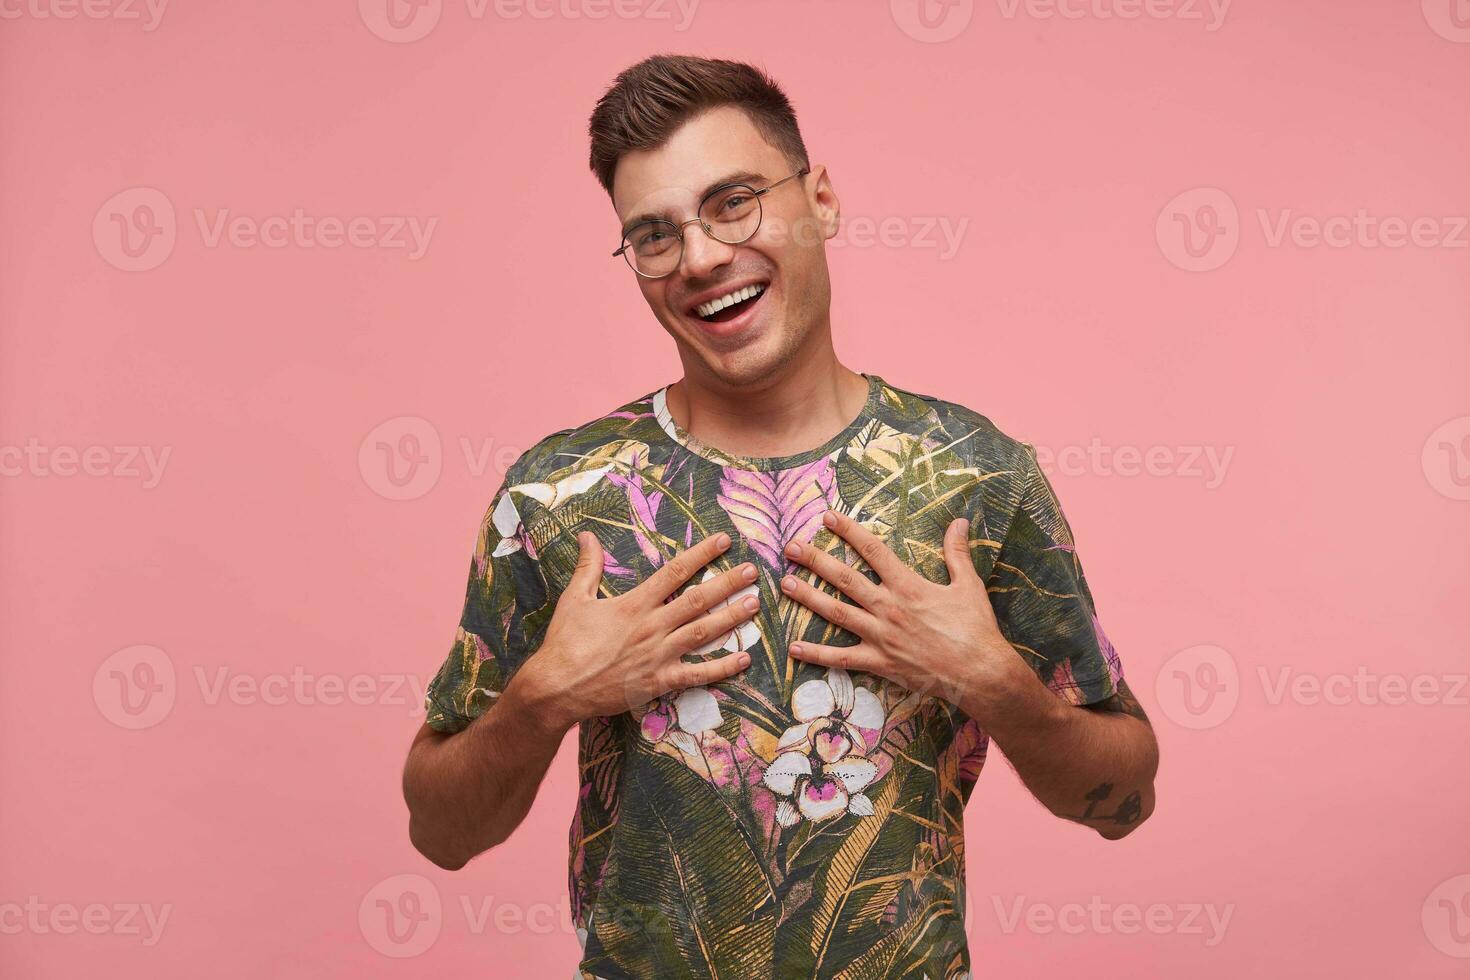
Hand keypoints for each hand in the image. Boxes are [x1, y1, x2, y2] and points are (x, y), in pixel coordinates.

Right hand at [516, 530, 758, 729]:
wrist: (556, 688)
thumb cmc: (564, 643)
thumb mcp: (575, 599)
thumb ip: (588, 566)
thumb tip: (588, 535)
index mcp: (634, 604)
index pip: (675, 572)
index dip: (702, 555)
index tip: (724, 541)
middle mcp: (652, 627)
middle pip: (698, 600)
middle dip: (728, 583)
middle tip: (753, 572)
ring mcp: (658, 656)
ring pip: (703, 633)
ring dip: (731, 618)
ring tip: (754, 604)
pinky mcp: (659, 682)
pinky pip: (697, 675)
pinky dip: (722, 668)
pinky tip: (744, 659)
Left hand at [781, 509, 1034, 723]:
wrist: (980, 672)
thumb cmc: (975, 628)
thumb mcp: (968, 585)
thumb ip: (957, 552)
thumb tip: (960, 521)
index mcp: (908, 586)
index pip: (873, 551)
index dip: (849, 532)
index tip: (828, 517)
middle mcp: (888, 608)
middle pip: (845, 579)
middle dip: (815, 560)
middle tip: (790, 547)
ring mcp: (880, 636)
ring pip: (836, 613)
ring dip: (808, 598)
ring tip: (785, 584)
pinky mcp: (879, 663)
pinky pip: (842, 658)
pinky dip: (817, 654)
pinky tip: (794, 647)